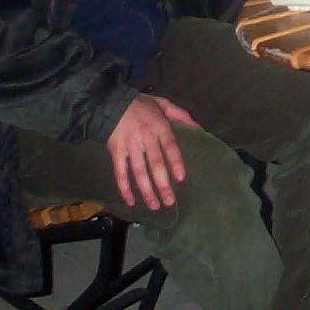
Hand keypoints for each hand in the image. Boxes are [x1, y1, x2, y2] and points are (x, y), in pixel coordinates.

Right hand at [106, 94, 201, 209]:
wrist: (110, 103)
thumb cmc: (140, 105)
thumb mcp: (163, 103)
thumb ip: (181, 115)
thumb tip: (199, 128)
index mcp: (159, 126)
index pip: (170, 147)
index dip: (176, 163)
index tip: (180, 179)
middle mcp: (146, 137)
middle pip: (156, 164)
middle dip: (162, 185)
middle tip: (169, 202)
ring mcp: (130, 146)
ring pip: (139, 172)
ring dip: (146, 191)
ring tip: (154, 206)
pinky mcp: (116, 152)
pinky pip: (120, 173)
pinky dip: (124, 188)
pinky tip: (131, 201)